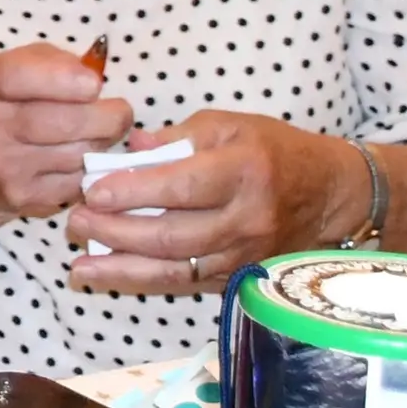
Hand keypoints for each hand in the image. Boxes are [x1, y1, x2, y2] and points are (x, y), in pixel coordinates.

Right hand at [0, 45, 133, 223]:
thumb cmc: (9, 105)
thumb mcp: (18, 69)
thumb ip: (54, 62)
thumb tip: (93, 74)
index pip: (15, 78)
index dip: (60, 79)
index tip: (94, 83)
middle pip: (62, 123)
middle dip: (105, 116)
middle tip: (120, 111)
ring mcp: (7, 167)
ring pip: (77, 155)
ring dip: (104, 142)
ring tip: (104, 132)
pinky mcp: (26, 197)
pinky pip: (78, 182)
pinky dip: (95, 169)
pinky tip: (90, 157)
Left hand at [66, 110, 354, 295]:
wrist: (331, 194)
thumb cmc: (274, 150)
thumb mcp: (230, 125)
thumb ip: (177, 136)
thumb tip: (127, 148)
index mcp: (244, 170)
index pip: (181, 185)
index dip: (133, 190)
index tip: (92, 188)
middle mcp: (247, 218)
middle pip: (174, 234)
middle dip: (117, 231)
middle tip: (76, 221)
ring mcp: (245, 254)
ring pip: (177, 267)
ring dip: (123, 266)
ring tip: (81, 261)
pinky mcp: (240, 276)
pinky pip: (186, 283)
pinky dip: (144, 281)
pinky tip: (110, 274)